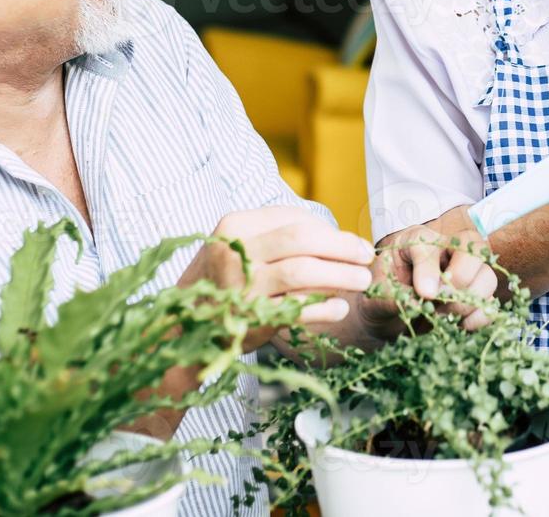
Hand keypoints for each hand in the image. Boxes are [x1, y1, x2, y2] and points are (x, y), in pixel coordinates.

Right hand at [183, 206, 376, 352]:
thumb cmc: (224, 282)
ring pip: (303, 272)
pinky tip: (339, 307)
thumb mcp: (241, 248)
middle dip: (342, 247)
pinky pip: (297, 309)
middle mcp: (234, 252)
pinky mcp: (249, 319)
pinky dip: (324, 307)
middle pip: (302, 240)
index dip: (330, 231)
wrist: (182, 329)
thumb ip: (282, 237)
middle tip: (366, 256)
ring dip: (340, 275)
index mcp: (234, 226)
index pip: (294, 219)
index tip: (353, 243)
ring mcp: (240, 286)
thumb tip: (342, 239)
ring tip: (361, 280)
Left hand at [364, 207, 498, 337]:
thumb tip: (415, 301)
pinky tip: (460, 326)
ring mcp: (465, 272)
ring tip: (443, 317)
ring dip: (469, 302)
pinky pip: (491, 303)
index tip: (424, 294)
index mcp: (416, 241)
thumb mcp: (373, 297)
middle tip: (438, 304)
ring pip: (487, 277)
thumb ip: (390, 296)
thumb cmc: (379, 301)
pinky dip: (480, 317)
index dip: (429, 269)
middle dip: (459, 282)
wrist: (387, 322)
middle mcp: (446, 250)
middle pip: (473, 251)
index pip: (430, 245)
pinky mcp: (474, 296)